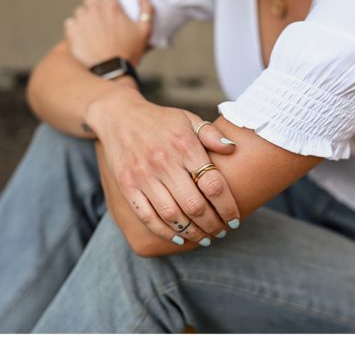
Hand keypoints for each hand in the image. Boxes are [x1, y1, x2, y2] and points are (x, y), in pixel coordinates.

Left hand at [64, 0, 152, 66]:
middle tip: (101, 19)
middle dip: (95, 6)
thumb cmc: (129, 52)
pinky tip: (83, 38)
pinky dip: (75, 29)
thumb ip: (145, 9)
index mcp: (112, 7)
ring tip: (92, 31)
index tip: (109, 3)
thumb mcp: (145, 30)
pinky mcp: (72, 32)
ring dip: (85, 17)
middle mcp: (95, 10)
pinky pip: (70, 23)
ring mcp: (82, 21)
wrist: (111, 72)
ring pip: (80, 11)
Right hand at [87, 88, 241, 245]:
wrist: (120, 117)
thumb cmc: (160, 121)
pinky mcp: (127, 186)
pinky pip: (147, 217)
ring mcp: (143, 176)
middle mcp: (164, 163)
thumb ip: (212, 134)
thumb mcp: (188, 119)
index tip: (234, 219)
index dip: (227, 207)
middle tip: (221, 232)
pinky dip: (165, 232)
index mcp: (185, 147)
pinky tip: (179, 238)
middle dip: (212, 225)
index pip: (213, 185)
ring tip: (204, 238)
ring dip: (192, 232)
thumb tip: (233, 148)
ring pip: (172, 216)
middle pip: (195, 206)